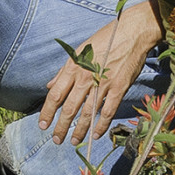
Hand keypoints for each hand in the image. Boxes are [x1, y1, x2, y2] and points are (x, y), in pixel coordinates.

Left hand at [39, 0, 161, 144]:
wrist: (131, 32)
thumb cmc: (105, 39)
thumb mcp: (80, 50)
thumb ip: (64, 70)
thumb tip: (50, 85)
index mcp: (73, 67)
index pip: (55, 94)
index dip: (47, 112)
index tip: (42, 125)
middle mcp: (85, 77)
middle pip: (69, 107)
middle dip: (60, 126)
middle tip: (56, 140)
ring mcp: (103, 83)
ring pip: (87, 113)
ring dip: (79, 130)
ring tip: (73, 141)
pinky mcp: (118, 87)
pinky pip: (107, 111)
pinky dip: (101, 125)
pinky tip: (95, 135)